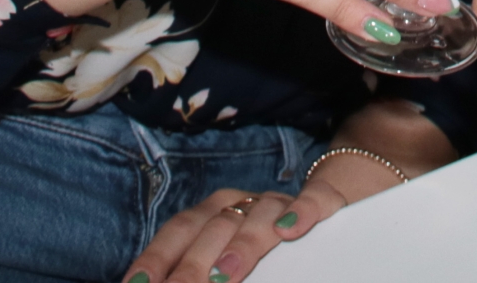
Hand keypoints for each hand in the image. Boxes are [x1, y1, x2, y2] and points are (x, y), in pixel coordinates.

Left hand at [122, 182, 343, 282]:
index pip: (178, 231)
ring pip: (258, 217)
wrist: (315, 206)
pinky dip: (301, 212)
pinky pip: (312, 201)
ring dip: (241, 245)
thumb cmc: (254, 245)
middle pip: (213, 228)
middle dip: (192, 266)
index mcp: (212, 213)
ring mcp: (279, 203)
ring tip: (225, 276)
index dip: (156, 258)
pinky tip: (290, 229)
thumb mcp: (221, 259)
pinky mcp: (319, 202)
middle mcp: (242, 202)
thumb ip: (195, 273)